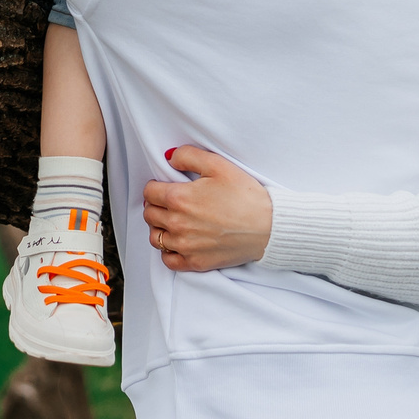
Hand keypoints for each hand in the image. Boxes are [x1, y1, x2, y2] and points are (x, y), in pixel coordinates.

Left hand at [142, 147, 272, 271]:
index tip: (164, 187)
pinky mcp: (196, 263)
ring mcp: (185, 246)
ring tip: (173, 221)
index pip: (149, 192)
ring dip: (160, 228)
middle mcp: (177, 224)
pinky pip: (168, 260)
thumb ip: (189, 156)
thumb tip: (169, 158)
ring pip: (155, 238)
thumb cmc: (246, 195)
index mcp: (179, 198)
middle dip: (156, 206)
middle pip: (150, 214)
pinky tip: (178, 242)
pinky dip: (168, 252)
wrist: (269, 226)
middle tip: (169, 203)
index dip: (156, 187)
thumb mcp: (218, 165)